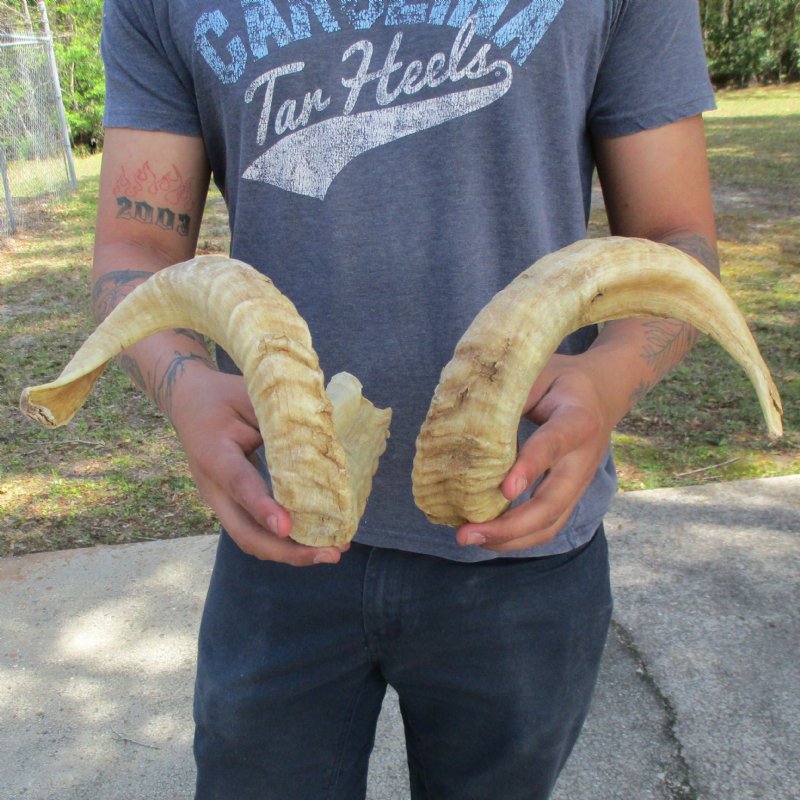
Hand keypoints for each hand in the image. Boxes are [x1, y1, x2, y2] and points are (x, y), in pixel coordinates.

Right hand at [169, 368, 347, 565]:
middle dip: (288, 551)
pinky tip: (315, 542)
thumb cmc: (223, 397)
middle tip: (331, 554)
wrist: (188, 403)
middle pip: (245, 533)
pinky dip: (284, 543)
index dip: (263, 507)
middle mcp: (213, 487)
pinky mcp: (230, 506)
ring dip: (290, 553)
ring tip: (331, 552)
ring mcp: (219, 502)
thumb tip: (324, 440)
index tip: (287, 526)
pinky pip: (254, 532)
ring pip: (250, 540)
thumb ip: (278, 423)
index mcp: (215, 455)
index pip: (241, 485)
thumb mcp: (248, 398)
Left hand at [455, 353, 616, 552]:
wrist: (602, 391)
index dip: (530, 467)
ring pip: (551, 522)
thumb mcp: (538, 373)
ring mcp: (580, 481)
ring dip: (510, 539)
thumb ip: (510, 395)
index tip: (503, 489)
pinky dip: (518, 538)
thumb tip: (463, 420)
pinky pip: (549, 525)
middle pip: (552, 502)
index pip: (553, 444)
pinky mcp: (572, 495)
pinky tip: (487, 538)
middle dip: (510, 525)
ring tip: (471, 539)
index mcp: (578, 417)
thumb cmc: (560, 380)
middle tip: (468, 532)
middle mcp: (584, 456)